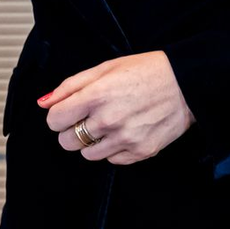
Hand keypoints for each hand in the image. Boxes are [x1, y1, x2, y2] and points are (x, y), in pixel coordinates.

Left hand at [37, 50, 194, 164]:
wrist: (185, 83)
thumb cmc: (144, 71)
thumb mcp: (103, 68)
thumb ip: (70, 86)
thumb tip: (44, 103)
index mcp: (96, 95)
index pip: (54, 120)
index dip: (58, 115)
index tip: (67, 111)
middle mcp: (108, 120)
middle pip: (67, 141)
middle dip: (71, 130)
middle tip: (87, 118)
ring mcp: (125, 138)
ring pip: (87, 155)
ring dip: (91, 142)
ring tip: (107, 124)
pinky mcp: (141, 152)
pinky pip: (111, 160)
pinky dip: (112, 149)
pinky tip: (123, 131)